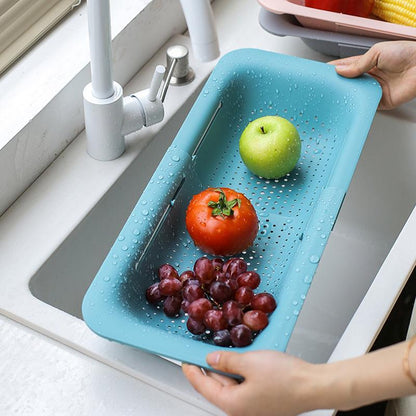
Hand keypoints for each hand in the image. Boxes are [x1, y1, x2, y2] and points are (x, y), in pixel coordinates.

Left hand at [182, 350, 319, 415]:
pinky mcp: (263, 401)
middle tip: (203, 351)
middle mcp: (241, 410)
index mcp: (233, 404)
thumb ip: (226, 361)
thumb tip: (211, 359)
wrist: (314, 386)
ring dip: (226, 369)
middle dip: (210, 368)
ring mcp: (253, 407)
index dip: (192, 371)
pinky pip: (243, 386)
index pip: (203, 386)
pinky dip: (239, 373)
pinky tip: (243, 361)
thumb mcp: (249, 362)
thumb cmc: (286, 378)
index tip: (184, 360)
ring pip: (231, 385)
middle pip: (216, 386)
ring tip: (224, 353)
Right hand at [329, 41, 415, 109]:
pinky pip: (365, 106)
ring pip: (354, 95)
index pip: (346, 67)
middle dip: (337, 85)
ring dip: (345, 96)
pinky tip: (349, 105)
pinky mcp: (380, 102)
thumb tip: (340, 71)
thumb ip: (358, 63)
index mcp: (369, 63)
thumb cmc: (407, 54)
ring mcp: (374, 90)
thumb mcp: (377, 52)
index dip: (334, 70)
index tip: (322, 74)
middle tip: (324, 88)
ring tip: (333, 97)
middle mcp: (370, 77)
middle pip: (349, 83)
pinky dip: (357, 106)